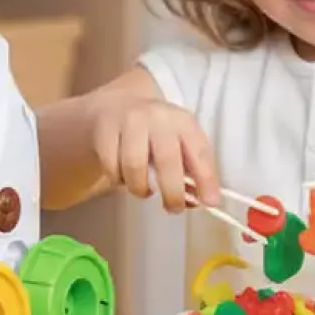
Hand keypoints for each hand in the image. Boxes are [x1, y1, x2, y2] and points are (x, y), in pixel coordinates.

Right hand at [86, 85, 218, 212]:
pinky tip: (125, 176)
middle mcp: (157, 118)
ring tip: (144, 190)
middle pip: (166, 160)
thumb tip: (201, 201)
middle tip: (173, 208)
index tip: (210, 202)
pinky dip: (119, 180)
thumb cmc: (157, 133)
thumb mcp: (180, 142)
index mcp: (182, 121)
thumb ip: (192, 170)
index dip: (206, 179)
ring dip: (140, 188)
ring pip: (134, 167)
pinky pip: (112, 167)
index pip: (199, 151)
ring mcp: (128, 123)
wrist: (119, 105)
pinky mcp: (104, 131)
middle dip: (172, 192)